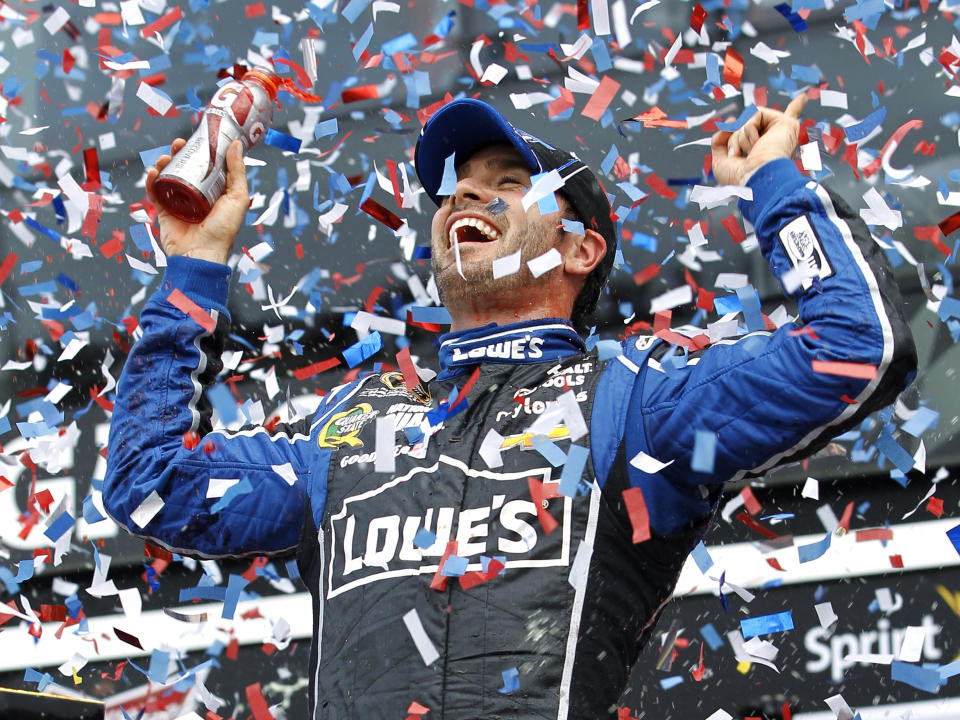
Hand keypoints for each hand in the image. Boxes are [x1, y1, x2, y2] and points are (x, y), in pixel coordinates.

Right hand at [146, 138, 248, 265]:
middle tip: (180, 143)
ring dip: (165, 163)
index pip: (209, 166)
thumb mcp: (237, 197)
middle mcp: (198, 196)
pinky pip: (155, 192)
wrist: (200, 255)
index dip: (204, 151)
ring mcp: (180, 203)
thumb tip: (236, 145)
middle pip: (187, 168)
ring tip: (166, 157)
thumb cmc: (222, 230)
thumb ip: (237, 171)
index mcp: (216, 192)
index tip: (201, 137)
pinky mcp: (164, 211)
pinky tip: (153, 172)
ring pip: (169, 177)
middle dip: (182, 153)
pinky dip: (152, 180)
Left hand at [710, 93, 806, 186]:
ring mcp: (781, 131)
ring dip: (739, 137)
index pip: (776, 128)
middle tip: (736, 156)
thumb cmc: (740, 178)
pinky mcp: (786, 123)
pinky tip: (757, 143)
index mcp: (767, 150)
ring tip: (748, 151)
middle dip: (734, 140)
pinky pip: (757, 113)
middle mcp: (776, 140)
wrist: (754, 179)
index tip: (802, 99)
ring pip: (748, 119)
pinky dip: (748, 129)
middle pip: (746, 126)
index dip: (793, 110)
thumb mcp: (721, 161)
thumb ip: (720, 140)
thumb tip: (730, 122)